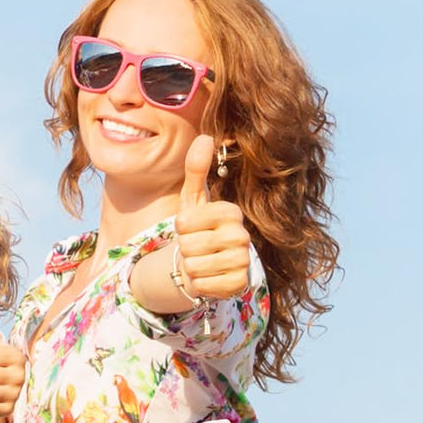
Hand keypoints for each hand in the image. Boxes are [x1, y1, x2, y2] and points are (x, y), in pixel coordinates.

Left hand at [173, 136, 252, 299]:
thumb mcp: (192, 200)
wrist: (205, 264)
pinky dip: (198, 284)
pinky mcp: (239, 285)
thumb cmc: (197, 230)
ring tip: (200, 261)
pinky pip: (203, 285)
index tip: (190, 228)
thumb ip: (196, 170)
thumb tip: (204, 137)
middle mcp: (242, 236)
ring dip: (190, 267)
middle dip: (184, 249)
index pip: (185, 222)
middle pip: (188, 245)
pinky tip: (207, 277)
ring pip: (194, 266)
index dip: (180, 228)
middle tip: (195, 248)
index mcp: (230, 212)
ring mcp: (243, 261)